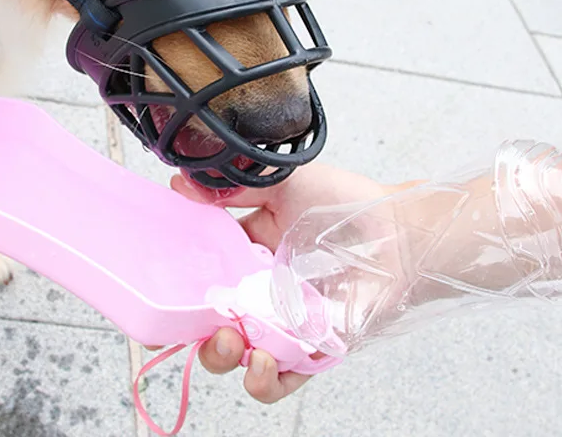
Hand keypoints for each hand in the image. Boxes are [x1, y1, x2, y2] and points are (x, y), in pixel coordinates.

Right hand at [170, 159, 400, 402]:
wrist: (399, 231)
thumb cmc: (345, 202)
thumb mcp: (281, 182)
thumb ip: (232, 187)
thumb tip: (180, 184)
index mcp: (249, 252)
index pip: (205, 275)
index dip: (181, 286)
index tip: (163, 289)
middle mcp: (262, 291)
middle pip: (214, 322)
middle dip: (198, 332)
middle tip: (205, 321)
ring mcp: (286, 322)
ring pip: (240, 355)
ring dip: (223, 358)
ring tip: (230, 343)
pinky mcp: (313, 348)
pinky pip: (284, 379)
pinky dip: (267, 380)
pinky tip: (264, 361)